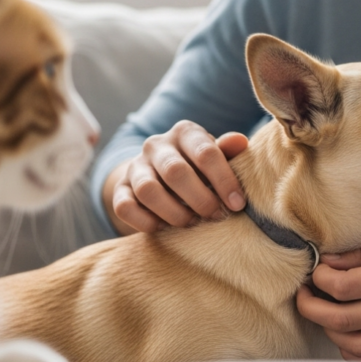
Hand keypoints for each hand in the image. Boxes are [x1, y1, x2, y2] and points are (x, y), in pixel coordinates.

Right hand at [107, 121, 247, 233]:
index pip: (205, 152)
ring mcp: (135, 166)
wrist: (163, 175)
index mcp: (185, 133)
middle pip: (175, 171)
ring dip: (174, 213)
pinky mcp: (120, 189)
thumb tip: (240, 142)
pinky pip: (125, 208)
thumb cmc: (200, 167)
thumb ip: (228, 151)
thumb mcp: (217, 157)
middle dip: (200, 199)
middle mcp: (156, 145)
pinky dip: (146, 222)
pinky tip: (165, 228)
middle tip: (216, 216)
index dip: (224, 180)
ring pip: (148, 190)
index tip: (237, 204)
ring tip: (192, 223)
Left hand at [296, 228, 360, 361]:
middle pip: (343, 319)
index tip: (317, 270)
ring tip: (324, 313)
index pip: (344, 286)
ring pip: (355, 345)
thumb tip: (328, 260)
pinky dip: (354, 353)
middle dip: (311, 308)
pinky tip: (347, 335)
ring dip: (329, 331)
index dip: (320, 279)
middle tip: (303, 295)